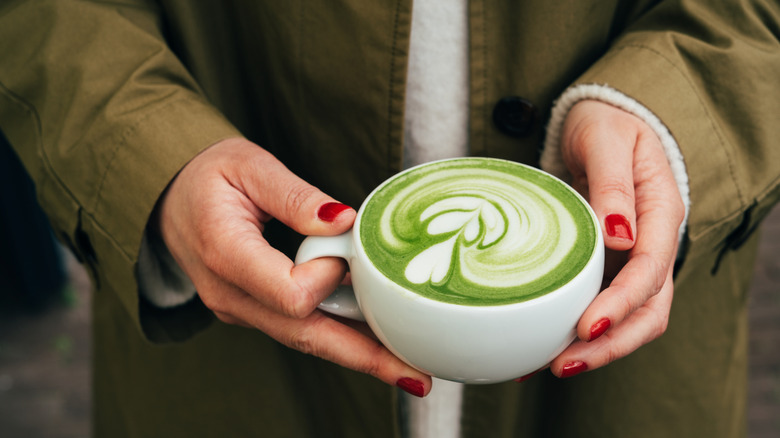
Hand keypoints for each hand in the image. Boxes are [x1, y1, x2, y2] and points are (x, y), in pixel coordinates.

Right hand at [155, 137, 430, 395]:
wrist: (169, 199)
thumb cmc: (208, 177)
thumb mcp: (249, 165)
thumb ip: (295, 195)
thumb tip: (344, 220)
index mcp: (226, 255)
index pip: (291, 294)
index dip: (329, 277)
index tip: (344, 247)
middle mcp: (232, 296)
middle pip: (307, 337)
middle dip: (364, 357)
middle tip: (417, 376)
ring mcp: (241, 310)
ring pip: (307, 341)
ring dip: (358, 355)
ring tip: (407, 367)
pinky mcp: (253, 312)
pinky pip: (300, 330)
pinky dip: (338, 338)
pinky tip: (374, 344)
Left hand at [547, 100, 684, 377]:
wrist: (596, 124)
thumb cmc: (603, 126)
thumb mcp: (605, 140)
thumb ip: (613, 184)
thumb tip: (621, 235)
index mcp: (661, 213)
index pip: (650, 269)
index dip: (621, 303)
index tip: (588, 326)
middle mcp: (652, 244)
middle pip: (648, 310)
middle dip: (611, 343)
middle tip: (564, 364)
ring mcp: (632, 260)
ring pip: (629, 319)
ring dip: (595, 348)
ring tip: (549, 366)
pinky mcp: (607, 267)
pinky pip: (599, 306)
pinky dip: (575, 333)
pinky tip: (540, 350)